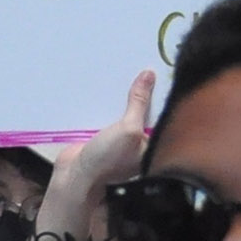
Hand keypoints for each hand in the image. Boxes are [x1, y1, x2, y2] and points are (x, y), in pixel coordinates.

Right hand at [40, 71, 156, 240]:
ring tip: (127, 67)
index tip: (165, 68)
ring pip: (126, 110)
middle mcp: (140, 141)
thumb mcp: (128, 129)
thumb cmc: (108, 161)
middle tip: (144, 63)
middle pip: (145, 110)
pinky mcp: (104, 135)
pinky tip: (107, 83)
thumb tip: (149, 74)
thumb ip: (139, 102)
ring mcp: (122, 139)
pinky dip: (108, 102)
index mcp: (154, 144)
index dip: (164, 94)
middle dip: (144, 91)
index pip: (163, 114)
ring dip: (123, 95)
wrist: (74, 177)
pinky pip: (110, 113)